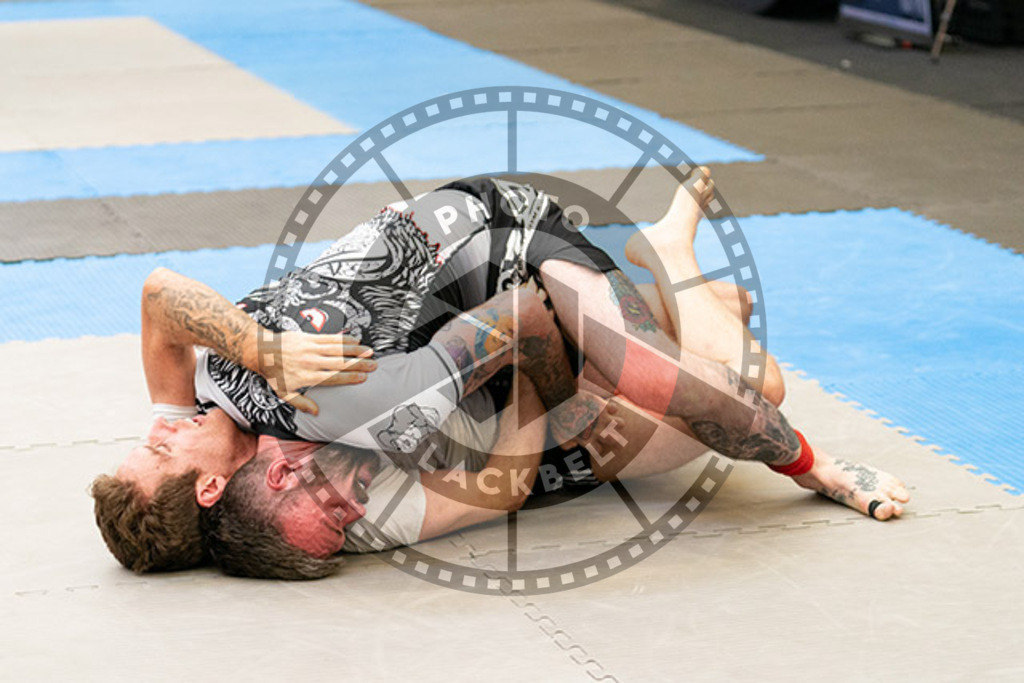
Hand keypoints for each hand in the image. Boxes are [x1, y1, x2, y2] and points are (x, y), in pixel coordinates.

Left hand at [259, 332, 375, 414]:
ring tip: (370, 352)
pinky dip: (344, 339)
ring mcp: (311, 348)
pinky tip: (356, 340)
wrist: (262, 351)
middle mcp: (311, 362)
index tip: (363, 378)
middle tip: (373, 364)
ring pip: (338, 349)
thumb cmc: (274, 374)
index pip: (334, 377)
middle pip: (340, 363)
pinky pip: (330, 338)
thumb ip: (301, 403)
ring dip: (356, 350)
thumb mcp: (284, 393)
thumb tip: (316, 412)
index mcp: (307, 376)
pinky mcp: (310, 337)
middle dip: (359, 363)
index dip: (350, 377)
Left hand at [549, 390, 621, 448]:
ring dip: (617, 423)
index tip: (594, 443)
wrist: (561, 399)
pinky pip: (615, 408)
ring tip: (611, 421)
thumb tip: (574, 446)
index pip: (600, 451)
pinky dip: (612, 407)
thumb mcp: (559, 436)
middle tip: (609, 435)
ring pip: (621, 424)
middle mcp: (598, 431)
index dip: (597, 448)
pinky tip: (606, 407)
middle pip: (615, 441)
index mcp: (588, 440)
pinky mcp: (603, 406)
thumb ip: (566, 445)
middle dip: (614, 439)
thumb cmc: (558, 418)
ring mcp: (602, 418)